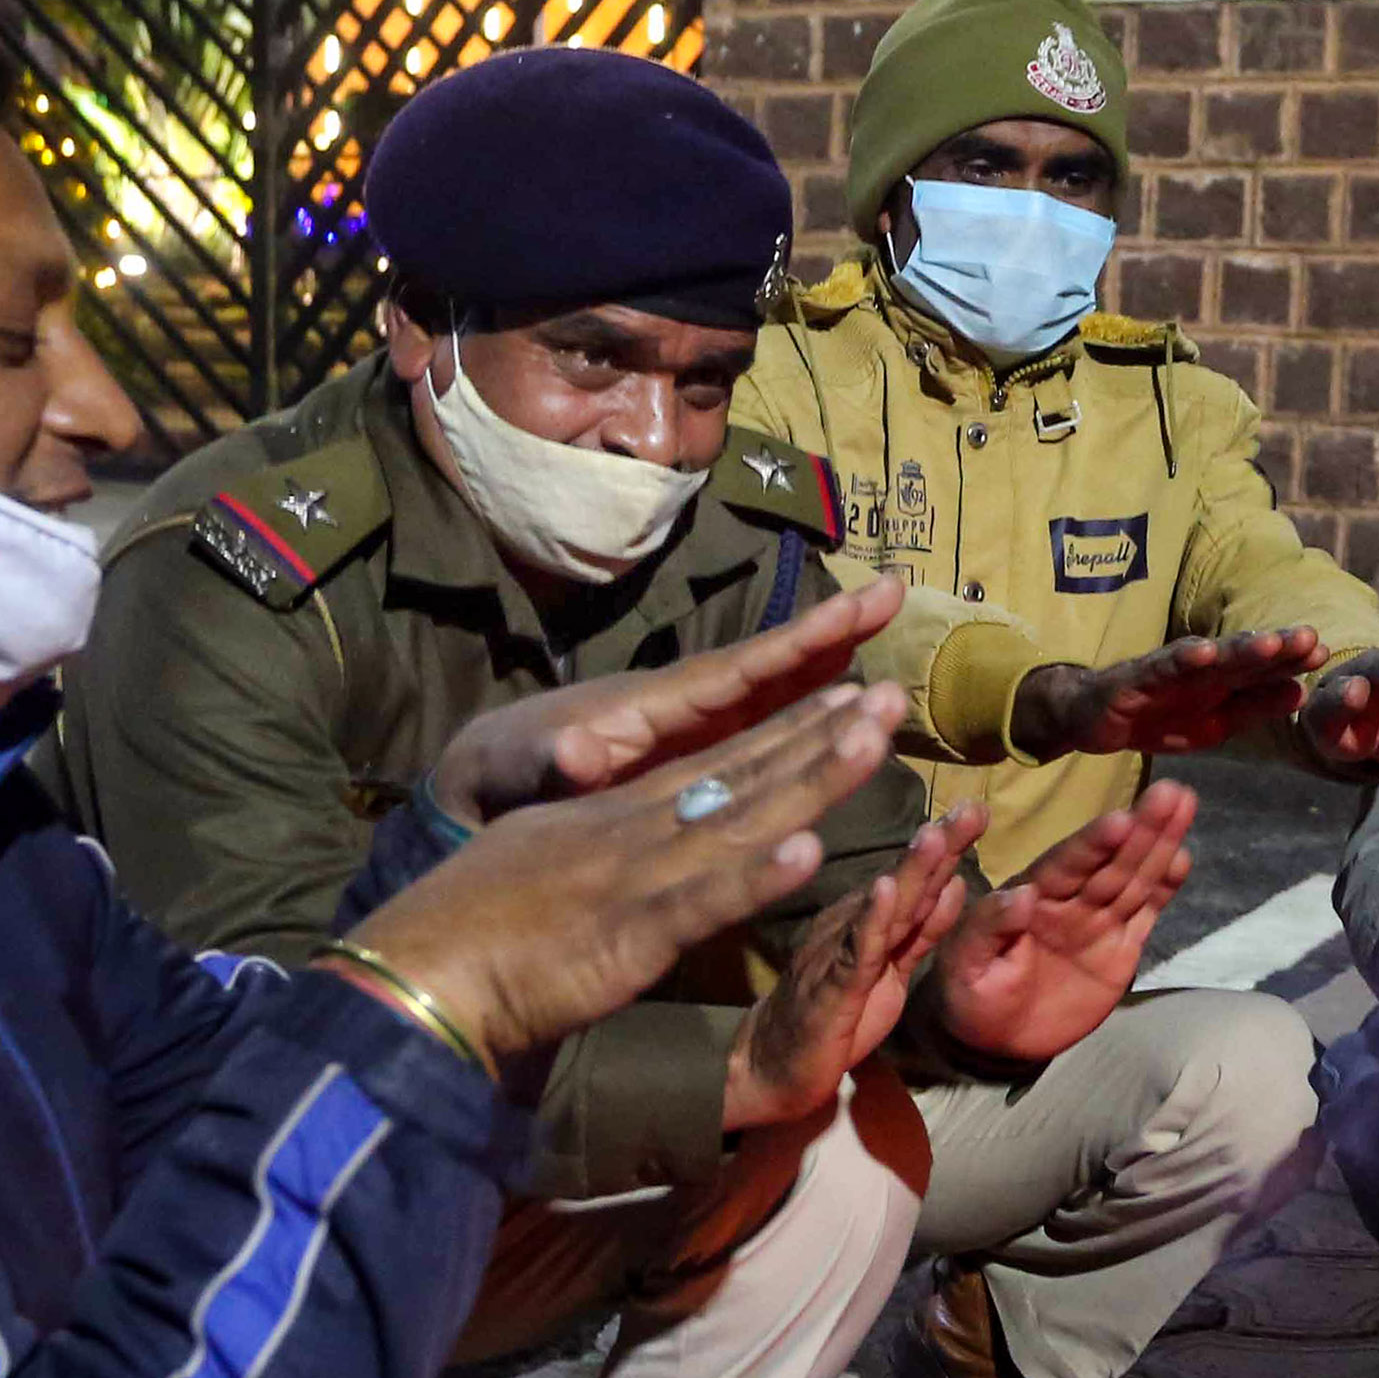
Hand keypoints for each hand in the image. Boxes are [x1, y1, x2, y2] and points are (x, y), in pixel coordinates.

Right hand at [334, 685, 909, 1068]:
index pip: (717, 765)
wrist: (420, 972)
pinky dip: (755, 877)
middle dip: (823, 735)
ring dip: (813, 781)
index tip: (844, 700)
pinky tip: (810, 853)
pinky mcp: (628, 932)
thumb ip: (595, 851)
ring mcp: (635, 874)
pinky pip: (703, 902)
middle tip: (894, 696)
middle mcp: (633, 829)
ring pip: (742, 821)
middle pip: (745, 775)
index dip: (786, 733)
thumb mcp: (541, 865)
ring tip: (875, 742)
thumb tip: (624, 845)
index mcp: (614, 816)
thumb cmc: (470, 930)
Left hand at [427, 579, 903, 827]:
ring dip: (831, 670)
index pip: (738, 669)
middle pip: (770, 667)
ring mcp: (691, 734)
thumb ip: (551, 760)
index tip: (853, 609)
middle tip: (897, 590)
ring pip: (774, 696)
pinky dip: (805, 714)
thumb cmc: (501, 776)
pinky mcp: (692, 764)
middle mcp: (682, 709)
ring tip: (891, 640)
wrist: (481, 787)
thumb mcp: (520, 771)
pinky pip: (761, 733)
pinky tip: (846, 715)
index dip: (796, 644)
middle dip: (830, 632)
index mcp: (650, 708)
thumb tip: (578, 750)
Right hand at [723, 803, 987, 1131]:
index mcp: (868, 920)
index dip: (946, 846)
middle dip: (938, 845)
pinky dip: (871, 920)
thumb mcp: (892, 969)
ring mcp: (838, 952)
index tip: (977, 809)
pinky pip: (854, 951)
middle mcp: (851, 924)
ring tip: (934, 835)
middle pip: (902, 880)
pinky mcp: (831, 988)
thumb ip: (922, 930)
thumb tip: (956, 884)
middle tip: (971, 809)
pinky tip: (885, 891)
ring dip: (908, 871)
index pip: (913, 879)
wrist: (774, 1065)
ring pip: (880, 908)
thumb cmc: (836, 1016)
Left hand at [931, 784, 1197, 1065]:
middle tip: (1172, 792)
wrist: (998, 1040)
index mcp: (1031, 896)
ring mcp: (1098, 921)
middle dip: (1140, 828)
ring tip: (1184, 803)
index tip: (1120, 820)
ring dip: (1160, 842)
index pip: (1066, 865)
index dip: (1093, 844)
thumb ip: (989, 927)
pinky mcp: (1120, 948)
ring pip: (1134, 877)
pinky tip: (1183, 859)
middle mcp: (1069, 899)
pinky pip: (1145, 912)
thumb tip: (1023, 894)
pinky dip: (1164, 887)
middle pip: (1110, 861)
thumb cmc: (972, 995)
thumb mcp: (965, 964)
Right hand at [1008, 629, 1322, 757]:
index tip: (1325, 653)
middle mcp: (1201, 669)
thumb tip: (1301, 692)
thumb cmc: (1158, 717)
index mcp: (1223, 682)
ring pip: (1210, 657)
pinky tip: (1204, 652)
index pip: (1264, 668)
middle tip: (1310, 638)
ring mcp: (1169, 671)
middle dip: (1277, 647)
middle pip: (1244, 656)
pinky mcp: (1137, 678)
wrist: (1092, 718)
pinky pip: (1162, 667)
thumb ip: (1254, 708)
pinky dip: (1183, 658)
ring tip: (1269, 642)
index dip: (1293, 660)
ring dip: (1239, 648)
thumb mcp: (1214, 724)